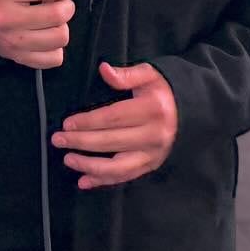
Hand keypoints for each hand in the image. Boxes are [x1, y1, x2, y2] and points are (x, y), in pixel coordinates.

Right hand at [0, 0, 79, 68]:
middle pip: (56, 15)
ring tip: (53, 18)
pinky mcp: (18, 57)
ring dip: (62, 26)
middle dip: (67, 5)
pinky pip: (53, 59)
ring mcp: (13, 42)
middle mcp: (7, 20)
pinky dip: (56, 47)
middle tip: (62, 1)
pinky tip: (47, 34)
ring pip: (59, 38)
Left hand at [52, 62, 177, 189]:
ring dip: (90, 166)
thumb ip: (126, 74)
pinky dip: (103, 180)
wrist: (192, 111)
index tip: (67, 124)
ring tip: (68, 160)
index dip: (88, 122)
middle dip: (81, 142)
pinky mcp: (151, 165)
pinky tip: (84, 180)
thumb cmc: (163, 90)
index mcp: (151, 110)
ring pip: (117, 166)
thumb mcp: (150, 74)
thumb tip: (104, 69)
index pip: (112, 118)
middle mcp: (153, 135)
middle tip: (57, 140)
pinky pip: (125, 177)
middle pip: (111, 142)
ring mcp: (153, 154)